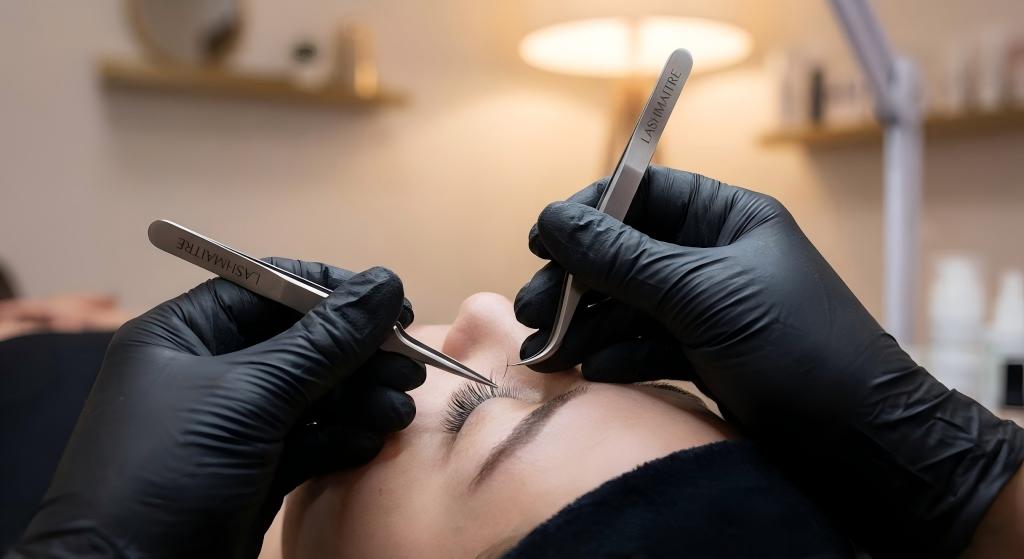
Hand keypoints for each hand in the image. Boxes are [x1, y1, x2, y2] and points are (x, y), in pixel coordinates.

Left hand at [13, 261, 424, 557]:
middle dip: (357, 354)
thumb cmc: (170, 472)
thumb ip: (324, 342)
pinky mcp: (250, 470)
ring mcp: (230, 424)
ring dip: (359, 398)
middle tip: (408, 368)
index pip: (270, 289)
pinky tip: (370, 442)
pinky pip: (307, 440)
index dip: (334, 293)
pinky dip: (342, 438)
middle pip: (300, 342)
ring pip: (310, 394)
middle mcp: (207, 371)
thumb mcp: (251, 397)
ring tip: (398, 412)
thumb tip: (385, 283)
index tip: (393, 306)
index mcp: (184, 334)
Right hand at [515, 166, 1023, 556]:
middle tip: (533, 309)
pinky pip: (647, 343)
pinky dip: (618, 354)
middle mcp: (715, 256)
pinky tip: (597, 369)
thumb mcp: (700, 295)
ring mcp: (709, 307)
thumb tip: (554, 219)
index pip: (643, 193)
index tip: (542, 238)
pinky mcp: (707, 354)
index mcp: (728, 219)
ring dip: (588, 323)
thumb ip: (622, 258)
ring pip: (630, 302)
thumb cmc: (794, 348)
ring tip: (549, 350)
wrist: (856, 438)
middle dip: (577, 280)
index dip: (589, 211)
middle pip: (626, 251)